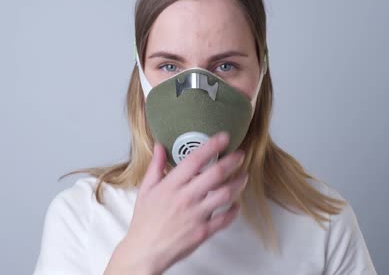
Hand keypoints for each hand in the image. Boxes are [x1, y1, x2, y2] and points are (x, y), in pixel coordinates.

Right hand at [104, 132, 247, 274]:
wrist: (145, 250)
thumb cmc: (145, 222)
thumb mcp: (146, 190)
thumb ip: (155, 166)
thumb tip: (159, 147)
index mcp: (171, 185)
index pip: (195, 159)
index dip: (212, 146)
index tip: (223, 138)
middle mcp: (186, 198)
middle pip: (215, 174)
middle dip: (232, 161)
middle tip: (239, 155)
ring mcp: (196, 215)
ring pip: (225, 194)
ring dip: (238, 183)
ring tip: (243, 176)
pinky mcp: (203, 231)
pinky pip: (225, 218)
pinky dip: (234, 210)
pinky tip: (236, 204)